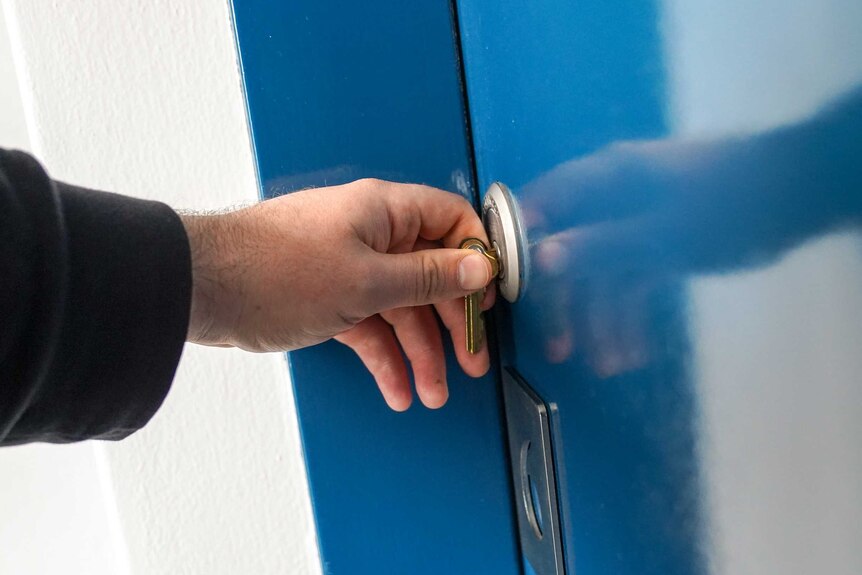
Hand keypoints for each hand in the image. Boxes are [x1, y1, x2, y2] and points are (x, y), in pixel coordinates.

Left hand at [181, 178, 495, 410]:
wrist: (203, 289)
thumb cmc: (275, 269)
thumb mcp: (368, 280)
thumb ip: (429, 276)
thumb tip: (478, 267)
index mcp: (385, 212)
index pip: (452, 222)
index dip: (477, 260)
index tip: (489, 299)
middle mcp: (371, 234)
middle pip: (430, 275)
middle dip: (451, 323)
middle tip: (470, 360)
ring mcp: (348, 266)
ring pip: (399, 309)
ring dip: (419, 352)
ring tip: (432, 393)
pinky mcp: (327, 296)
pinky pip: (369, 326)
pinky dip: (383, 357)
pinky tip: (395, 388)